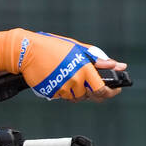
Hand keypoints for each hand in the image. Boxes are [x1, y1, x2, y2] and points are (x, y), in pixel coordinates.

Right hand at [0, 29, 127, 101]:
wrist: (28, 52)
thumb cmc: (53, 47)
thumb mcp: (78, 49)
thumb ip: (99, 59)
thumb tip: (117, 65)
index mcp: (84, 68)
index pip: (102, 89)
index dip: (111, 92)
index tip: (116, 90)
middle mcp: (75, 80)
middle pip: (89, 96)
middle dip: (91, 91)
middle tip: (89, 83)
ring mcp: (62, 88)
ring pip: (75, 97)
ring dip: (76, 91)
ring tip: (70, 76)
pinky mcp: (51, 92)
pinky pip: (62, 96)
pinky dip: (64, 90)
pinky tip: (60, 78)